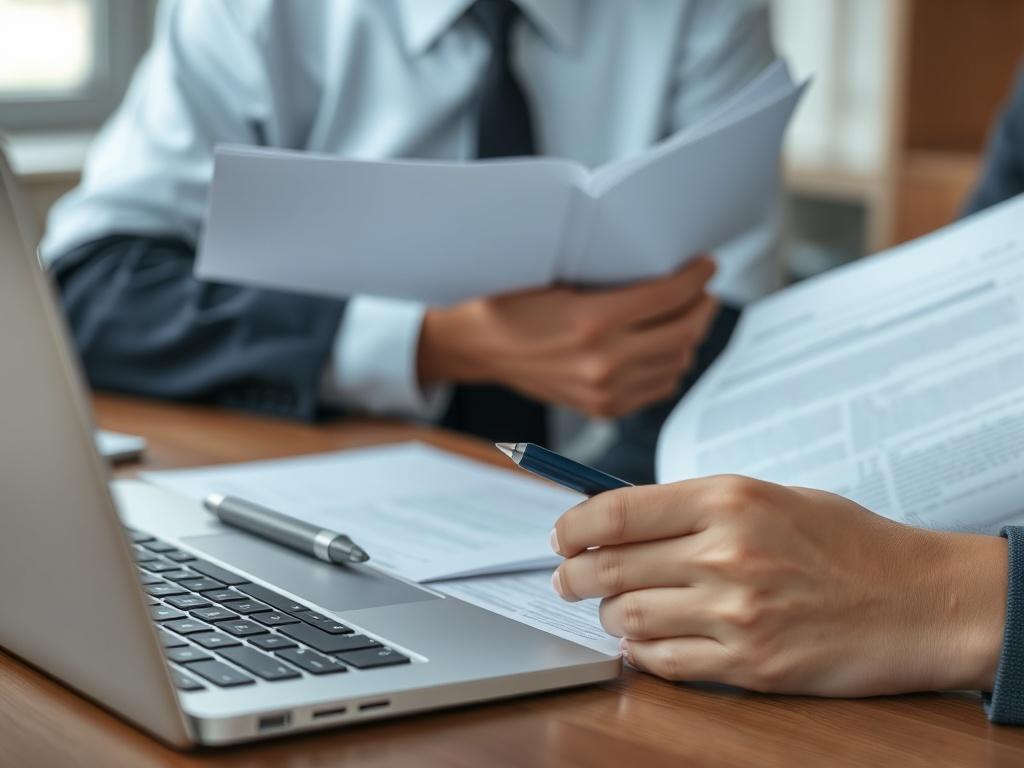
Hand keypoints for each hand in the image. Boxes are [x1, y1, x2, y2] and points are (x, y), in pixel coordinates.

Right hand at [417, 258, 717, 417]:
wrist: (478, 346)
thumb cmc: (511, 301)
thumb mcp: (556, 274)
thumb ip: (610, 274)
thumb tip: (663, 262)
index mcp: (591, 321)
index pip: (669, 296)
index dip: (697, 277)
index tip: (706, 264)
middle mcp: (603, 361)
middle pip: (684, 332)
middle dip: (702, 305)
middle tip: (703, 289)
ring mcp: (605, 391)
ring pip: (677, 362)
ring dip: (690, 335)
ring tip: (687, 314)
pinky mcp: (604, 408)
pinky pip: (659, 387)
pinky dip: (672, 364)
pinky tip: (666, 345)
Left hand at [550, 477, 1008, 695]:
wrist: (919, 601)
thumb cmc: (846, 542)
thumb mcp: (771, 496)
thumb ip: (695, 506)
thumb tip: (619, 518)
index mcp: (728, 499)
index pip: (616, 511)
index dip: (573, 525)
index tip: (561, 535)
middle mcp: (726, 553)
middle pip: (610, 568)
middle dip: (575, 576)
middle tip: (570, 579)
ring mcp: (736, 613)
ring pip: (629, 618)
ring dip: (612, 616)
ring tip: (618, 610)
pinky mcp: (750, 665)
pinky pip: (665, 664)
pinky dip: (644, 654)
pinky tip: (648, 643)